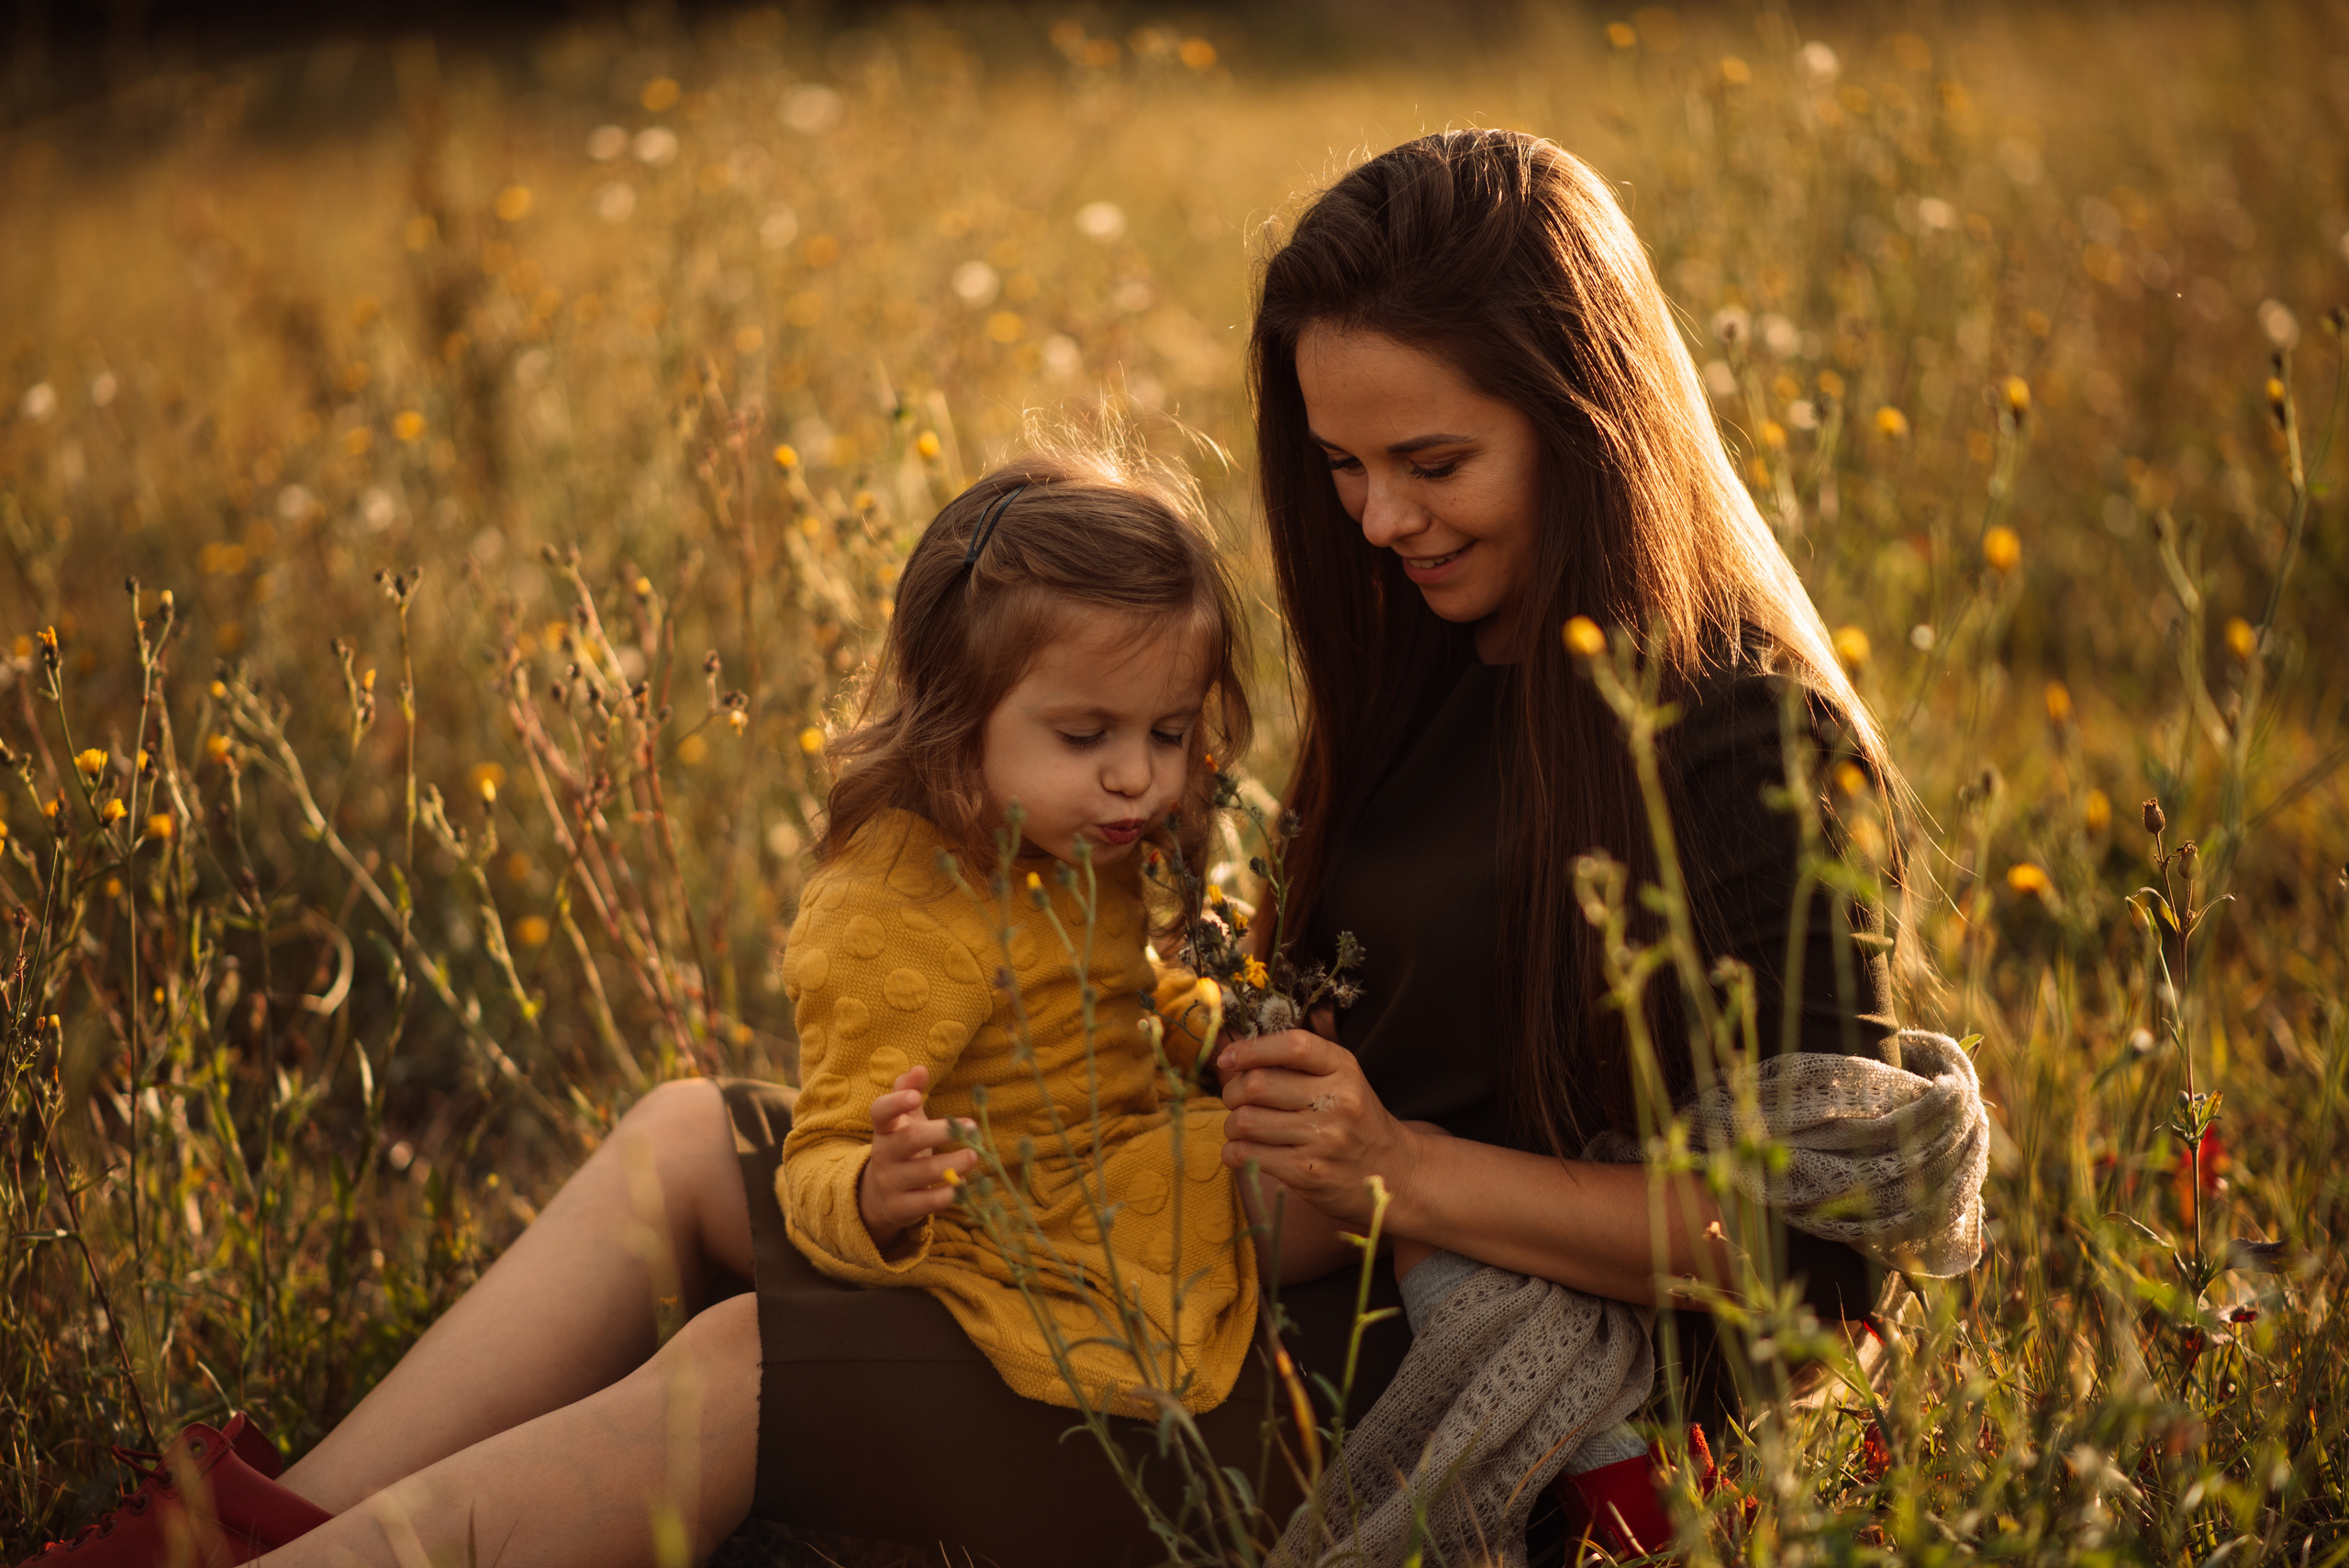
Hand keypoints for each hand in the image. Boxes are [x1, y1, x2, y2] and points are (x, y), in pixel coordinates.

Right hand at [858, 1066, 976, 1252]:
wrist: (881, 1196)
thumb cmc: (902, 1148)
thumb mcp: (904, 1121)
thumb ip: (908, 1091)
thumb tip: (919, 1067)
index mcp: (884, 1130)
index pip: (880, 1112)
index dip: (895, 1103)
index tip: (916, 1096)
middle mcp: (882, 1155)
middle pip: (909, 1140)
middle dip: (941, 1133)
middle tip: (972, 1127)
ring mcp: (890, 1183)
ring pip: (922, 1173)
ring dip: (952, 1164)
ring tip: (975, 1156)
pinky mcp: (900, 1209)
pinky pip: (926, 1203)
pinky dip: (948, 1194)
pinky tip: (965, 1185)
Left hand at [1215, 1029, 1426, 1230]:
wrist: (1396, 1175)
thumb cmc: (1355, 1122)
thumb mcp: (1342, 1081)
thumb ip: (1297, 1065)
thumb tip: (1233, 1056)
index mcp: (1344, 1069)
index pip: (1293, 1046)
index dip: (1251, 1049)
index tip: (1228, 1058)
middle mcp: (1337, 1101)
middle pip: (1258, 1084)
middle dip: (1233, 1092)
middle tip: (1235, 1100)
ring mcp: (1324, 1140)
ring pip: (1247, 1121)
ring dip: (1232, 1125)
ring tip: (1241, 1128)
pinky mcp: (1308, 1174)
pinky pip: (1249, 1155)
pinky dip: (1234, 1152)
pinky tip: (1241, 1151)